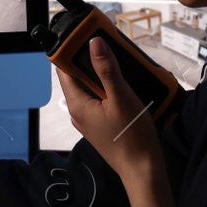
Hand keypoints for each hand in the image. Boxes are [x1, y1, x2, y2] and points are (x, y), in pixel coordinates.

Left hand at [57, 37, 163, 181]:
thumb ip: (107, 69)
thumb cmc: (132, 137)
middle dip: (92, 61)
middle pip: (78, 77)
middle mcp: (78, 112)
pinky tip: (124, 87)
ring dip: (103, 75)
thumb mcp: (121, 97)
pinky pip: (99, 100)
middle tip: (109, 48)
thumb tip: (94, 44)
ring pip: (91, 88)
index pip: (63, 69)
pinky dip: (109, 89)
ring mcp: (88, 119)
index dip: (70, 51)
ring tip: (120, 65)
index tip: (84, 37)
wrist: (143, 169)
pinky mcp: (100, 124)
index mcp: (77, 104)